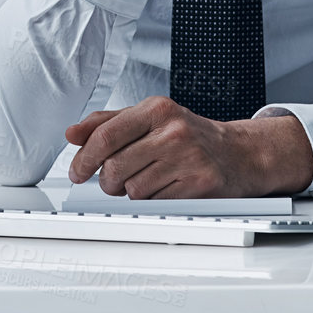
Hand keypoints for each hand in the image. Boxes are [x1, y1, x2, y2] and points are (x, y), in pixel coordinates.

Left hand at [63, 96, 312, 198]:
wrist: (240, 152)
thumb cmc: (190, 134)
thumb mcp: (150, 117)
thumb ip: (108, 122)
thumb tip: (73, 134)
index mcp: (157, 109)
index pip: (106, 134)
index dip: (84, 158)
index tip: (77, 171)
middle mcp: (173, 131)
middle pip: (115, 168)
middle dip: (109, 181)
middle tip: (116, 179)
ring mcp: (188, 158)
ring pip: (133, 191)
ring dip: (134, 192)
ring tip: (151, 178)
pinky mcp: (199, 185)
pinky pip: (156, 204)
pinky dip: (155, 201)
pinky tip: (168, 187)